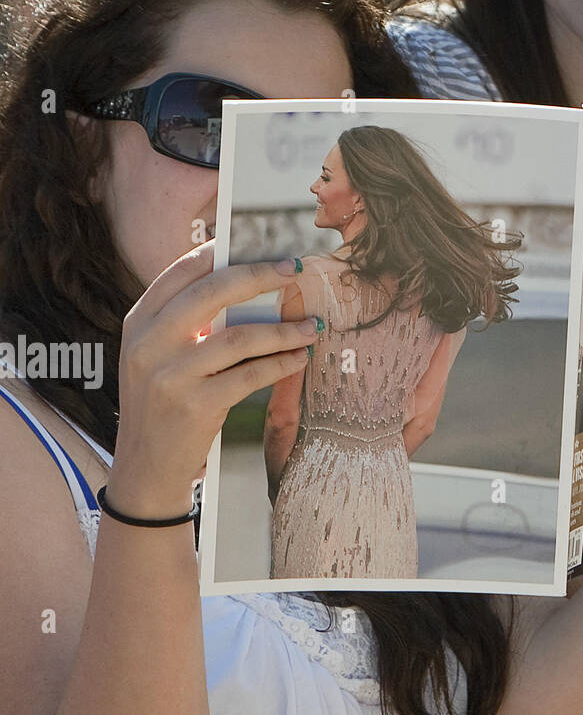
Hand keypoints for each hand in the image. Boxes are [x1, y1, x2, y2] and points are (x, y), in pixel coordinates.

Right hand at [109, 241, 318, 518]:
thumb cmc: (163, 400)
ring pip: (241, 335)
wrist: (145, 468)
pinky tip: (299, 358)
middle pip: (213, 291)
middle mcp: (148, 343)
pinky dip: (282, 363)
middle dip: (261, 274)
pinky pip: (251, 374)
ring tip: (311, 326)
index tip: (261, 245)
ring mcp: (169, 375)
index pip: (182, 270)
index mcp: (138, 322)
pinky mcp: (194, 405)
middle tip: (296, 268)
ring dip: (284, 329)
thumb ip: (187, 317)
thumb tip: (247, 275)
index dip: (224, 252)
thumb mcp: (158, 353)